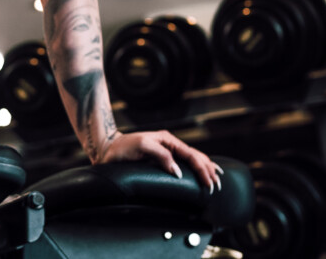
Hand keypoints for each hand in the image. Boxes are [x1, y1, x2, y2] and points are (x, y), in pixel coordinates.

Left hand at [98, 131, 223, 193]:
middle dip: (208, 170)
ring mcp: (166, 151)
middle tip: (217, 185)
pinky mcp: (162, 158)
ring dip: (205, 168)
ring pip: (192, 159)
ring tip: (216, 179)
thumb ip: (161, 155)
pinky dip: (195, 168)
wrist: (108, 149)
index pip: (191, 154)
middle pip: (195, 156)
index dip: (201, 169)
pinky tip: (201, 173)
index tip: (208, 183)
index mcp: (167, 139)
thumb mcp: (141, 146)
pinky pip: (183, 163)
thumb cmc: (122, 147)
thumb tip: (177, 171)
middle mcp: (169, 144)